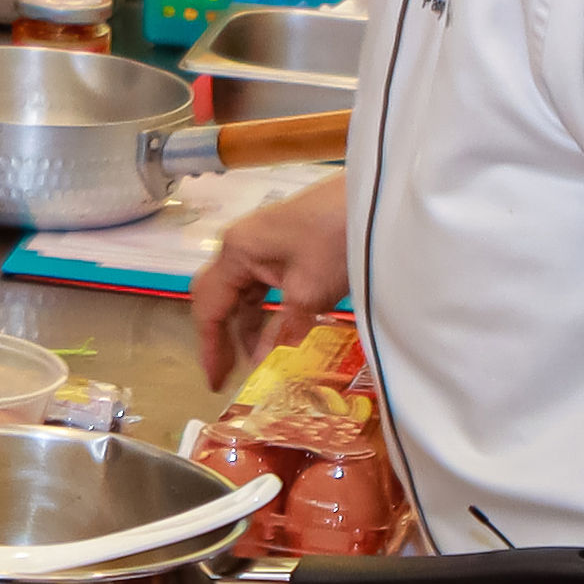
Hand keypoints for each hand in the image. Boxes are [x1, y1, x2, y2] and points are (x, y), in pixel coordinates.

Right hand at [189, 176, 349, 387]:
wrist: (374, 200)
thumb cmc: (334, 239)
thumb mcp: (308, 293)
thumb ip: (281, 333)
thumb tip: (263, 370)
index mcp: (237, 252)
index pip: (209, 306)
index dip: (209, 347)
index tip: (215, 383)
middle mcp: (241, 246)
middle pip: (219, 297)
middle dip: (222, 336)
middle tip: (229, 374)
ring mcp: (263, 244)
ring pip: (243, 293)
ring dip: (246, 326)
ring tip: (257, 362)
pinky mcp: (284, 245)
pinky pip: (263, 285)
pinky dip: (266, 311)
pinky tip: (279, 332)